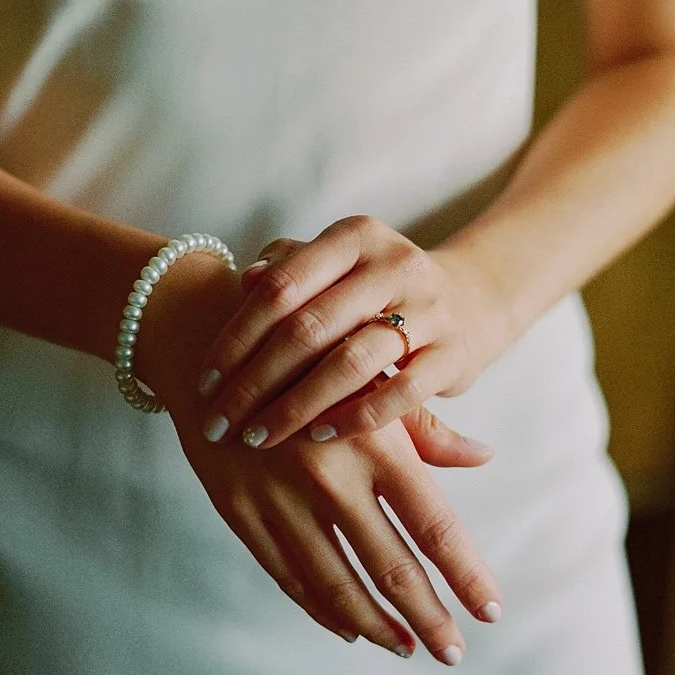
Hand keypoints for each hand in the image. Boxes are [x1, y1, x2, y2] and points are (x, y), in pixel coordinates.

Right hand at [138, 251, 502, 663]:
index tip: (491, 611)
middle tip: (453, 652)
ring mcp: (279, 500)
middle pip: (391, 567)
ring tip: (405, 646)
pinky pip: (287, 575)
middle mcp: (330, 479)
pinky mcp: (239, 512)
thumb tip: (484, 457)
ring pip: (336, 584)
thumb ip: (426, 427)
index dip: (466, 574)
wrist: (208, 341)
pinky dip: (321, 607)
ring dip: (376, 623)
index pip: (434, 526)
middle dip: (427, 617)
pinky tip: (348, 624)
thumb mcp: (369, 376)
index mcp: (374, 444)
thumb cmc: (306, 354)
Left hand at [196, 217, 510, 449]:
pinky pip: (399, 392)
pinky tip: (318, 436)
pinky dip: (354, 418)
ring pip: (351, 362)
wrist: (469, 301)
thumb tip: (244, 279)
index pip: (281, 286)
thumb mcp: (334, 267)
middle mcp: (393, 265)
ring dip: (298, 406)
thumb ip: (289, 269)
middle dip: (256, 382)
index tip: (206, 381)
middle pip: (309, 327)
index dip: (237, 336)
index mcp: (354, 237)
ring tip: (260, 436)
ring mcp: (428, 309)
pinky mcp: (452, 353)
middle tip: (221, 422)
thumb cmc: (375, 289)